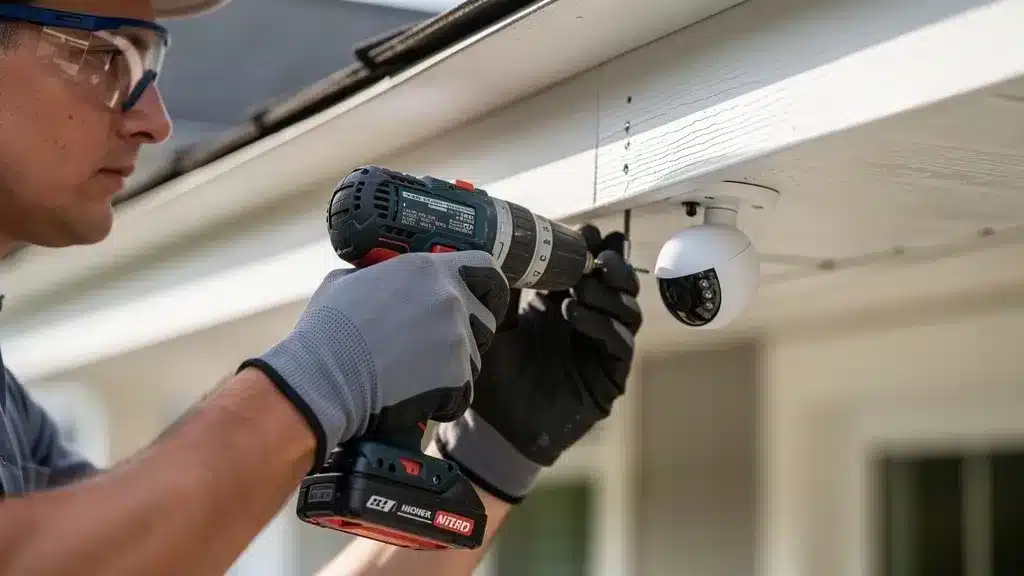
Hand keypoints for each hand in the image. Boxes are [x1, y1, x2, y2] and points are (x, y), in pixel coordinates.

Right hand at [240, 251, 509, 469]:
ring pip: (475, 359)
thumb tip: (380, 281)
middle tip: (435, 349)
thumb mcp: (346, 282)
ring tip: (414, 376)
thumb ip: (379, 276)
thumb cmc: (328, 333)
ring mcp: (457, 339)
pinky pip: (463, 392)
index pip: (485, 268)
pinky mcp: (457, 376)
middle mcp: (450, 300)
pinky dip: (445, 400)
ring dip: (454, 370)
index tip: (485, 299)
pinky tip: (415, 398)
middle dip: (468, 336)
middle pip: (485, 319)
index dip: (488, 287)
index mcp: (427, 270)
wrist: (324, 379)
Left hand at [433, 225, 641, 501]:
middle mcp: (588, 324)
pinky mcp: (610, 377)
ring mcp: (602, 350)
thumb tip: (508, 245)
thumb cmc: (494, 377)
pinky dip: (602, 325)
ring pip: (628, 311)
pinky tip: (575, 315)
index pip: (590, 268)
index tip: (586, 232)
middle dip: (614, 264)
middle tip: (600, 253)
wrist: (495, 429)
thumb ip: (508, 288)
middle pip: (620, 284)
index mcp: (563, 304)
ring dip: (607, 293)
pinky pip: (620, 344)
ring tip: (580, 287)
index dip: (594, 248)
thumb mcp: (496, 324)